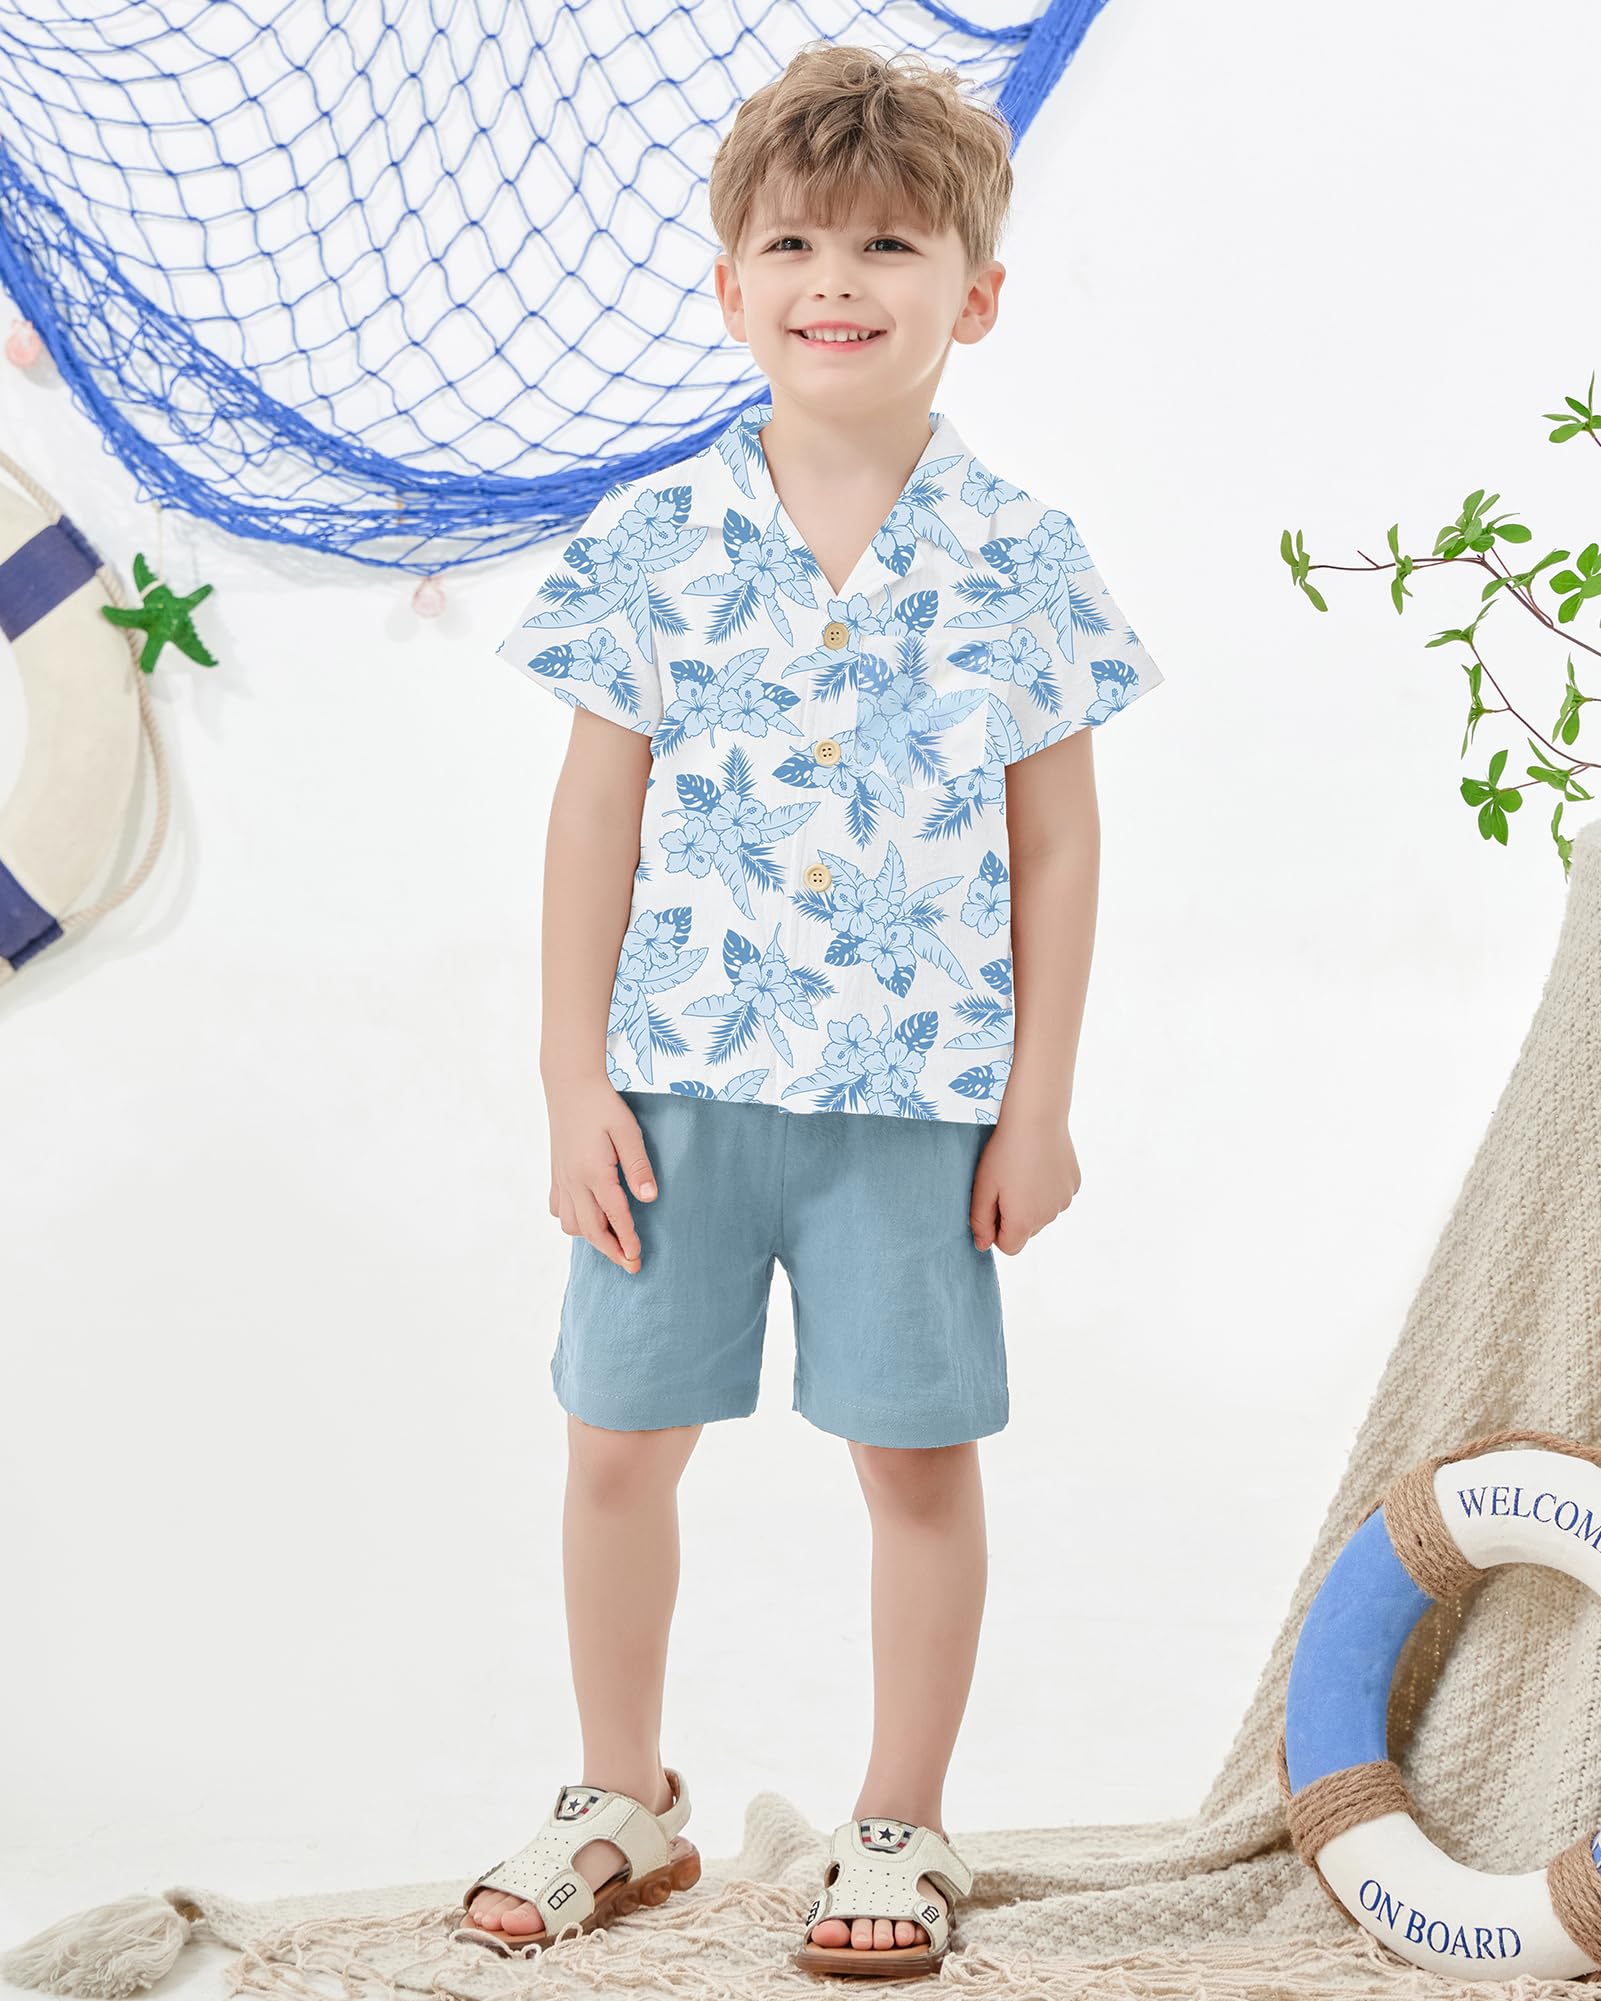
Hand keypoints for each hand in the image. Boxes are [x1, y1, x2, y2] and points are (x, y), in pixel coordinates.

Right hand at [545, 1073, 657, 1271]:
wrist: (570, 1085)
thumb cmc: (603, 1105)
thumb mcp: (628, 1130)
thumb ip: (638, 1166)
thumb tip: (648, 1197)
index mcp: (594, 1172)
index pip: (614, 1216)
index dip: (627, 1240)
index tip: (637, 1258)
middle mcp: (574, 1181)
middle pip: (591, 1229)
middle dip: (611, 1251)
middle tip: (630, 1265)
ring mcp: (562, 1178)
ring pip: (571, 1224)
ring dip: (591, 1238)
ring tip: (612, 1242)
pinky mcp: (556, 1173)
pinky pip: (558, 1209)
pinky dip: (572, 1221)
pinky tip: (587, 1217)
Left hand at [970, 1104, 1080, 1254]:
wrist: (1036, 1118)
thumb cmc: (1004, 1151)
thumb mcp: (982, 1187)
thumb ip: (980, 1221)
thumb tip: (983, 1246)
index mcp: (1023, 1221)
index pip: (1009, 1247)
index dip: (996, 1231)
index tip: (992, 1206)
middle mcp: (1048, 1217)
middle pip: (1026, 1231)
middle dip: (1014, 1216)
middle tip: (1005, 1184)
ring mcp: (1064, 1201)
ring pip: (1043, 1213)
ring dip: (1032, 1202)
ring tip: (1022, 1171)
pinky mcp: (1074, 1184)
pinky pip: (1056, 1196)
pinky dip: (1047, 1188)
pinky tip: (1039, 1165)